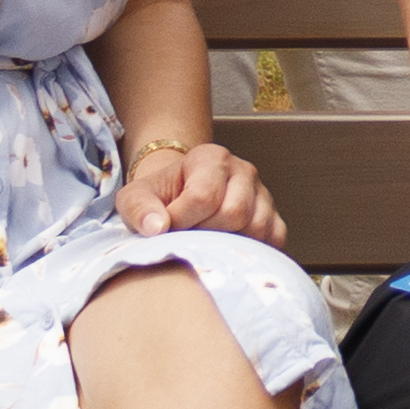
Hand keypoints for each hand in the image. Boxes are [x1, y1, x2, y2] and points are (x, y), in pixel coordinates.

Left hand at [120, 138, 286, 245]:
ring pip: (256, 228)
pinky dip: (253, 251)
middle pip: (234, 213)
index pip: (204, 196)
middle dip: (206, 234)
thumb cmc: (160, 198)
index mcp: (211, 158)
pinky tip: (228, 249)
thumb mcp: (136, 197)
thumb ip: (139, 208)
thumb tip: (157, 227)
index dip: (181, 221)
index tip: (165, 229)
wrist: (180, 197)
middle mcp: (243, 171)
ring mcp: (262, 194)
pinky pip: (274, 238)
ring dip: (228, 245)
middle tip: (187, 237)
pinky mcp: (273, 217)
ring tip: (205, 242)